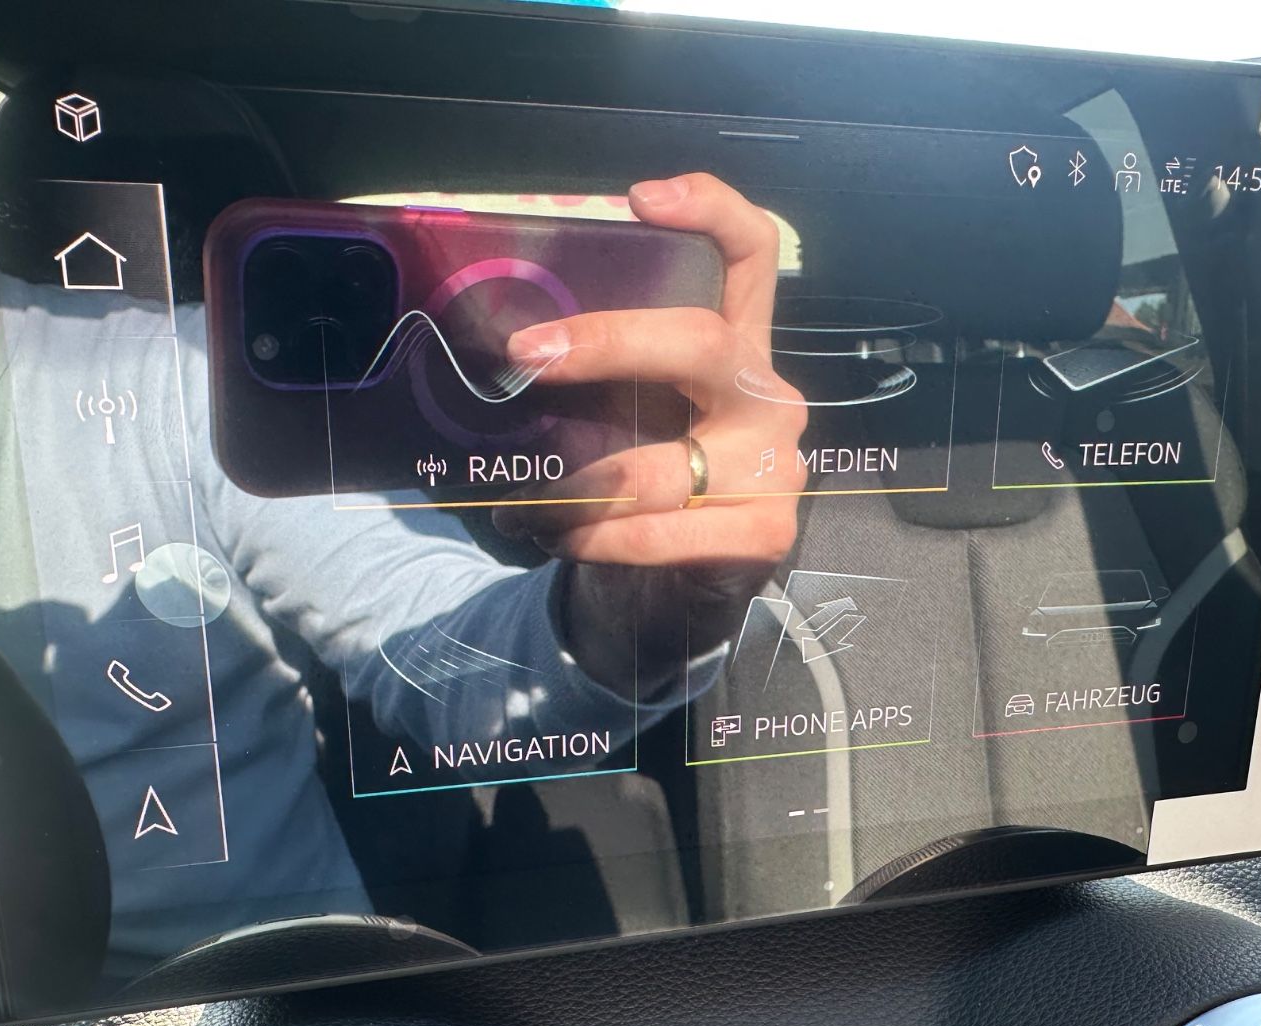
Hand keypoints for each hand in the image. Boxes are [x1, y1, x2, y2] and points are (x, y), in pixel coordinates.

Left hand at [492, 172, 808, 695]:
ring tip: (520, 500)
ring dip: (577, 484)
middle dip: (609, 341)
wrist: (675, 591)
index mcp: (737, 348)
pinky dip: (603, 538)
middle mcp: (767, 395)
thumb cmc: (639, 485)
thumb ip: (588, 374)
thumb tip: (484, 341)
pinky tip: (562, 537)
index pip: (752, 255)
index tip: (638, 199)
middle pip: (703, 340)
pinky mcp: (764, 534)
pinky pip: (670, 533)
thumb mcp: (619, 413)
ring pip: (669, 462)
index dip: (710, 210)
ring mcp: (776, 466)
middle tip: (526, 354)